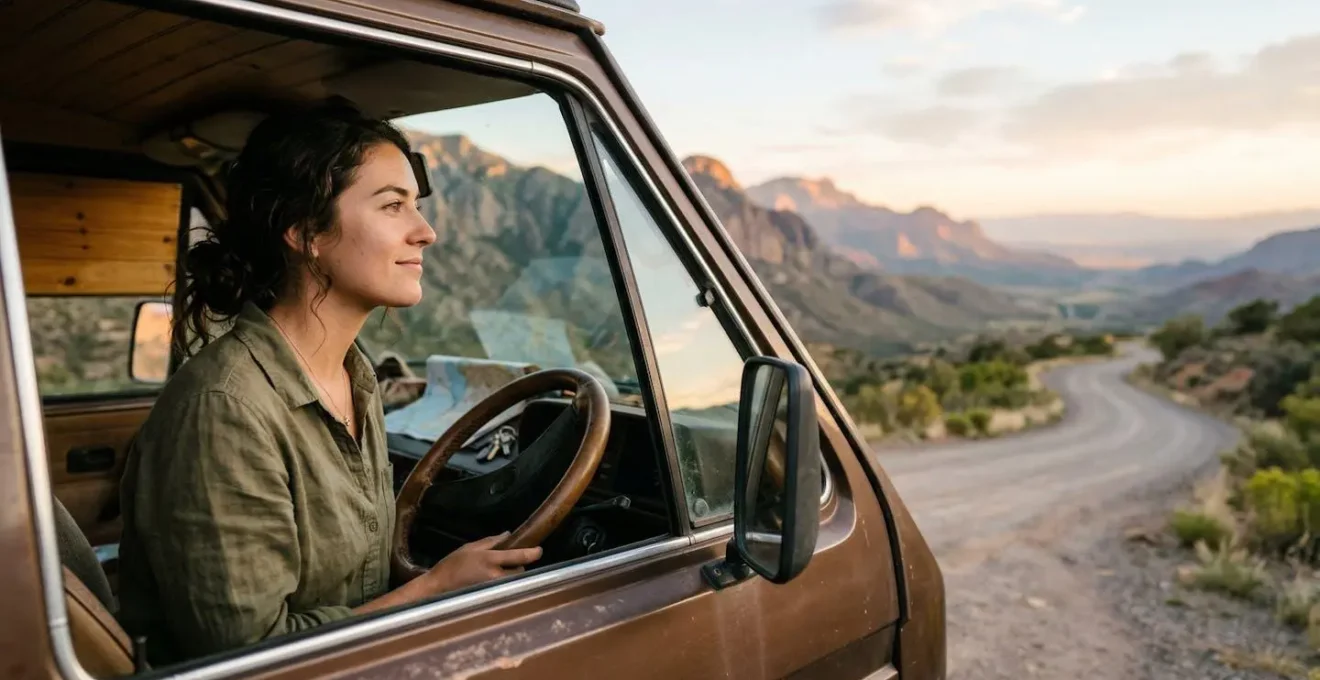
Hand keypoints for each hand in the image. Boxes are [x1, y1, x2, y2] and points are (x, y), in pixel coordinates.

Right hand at [425, 532, 542, 592]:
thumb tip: (509, 534)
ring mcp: (494, 589)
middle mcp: (495, 576)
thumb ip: (491, 541)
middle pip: (519, 571)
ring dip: (512, 576)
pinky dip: (504, 584)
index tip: (539, 550)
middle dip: (518, 566)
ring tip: (500, 572)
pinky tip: (495, 581)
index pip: (518, 556)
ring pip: (513, 581)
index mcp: (490, 559)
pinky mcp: (491, 597)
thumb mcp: (471, 547)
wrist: (439, 586)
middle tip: (510, 562)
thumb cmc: (453, 564)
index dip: (532, 553)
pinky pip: (505, 589)